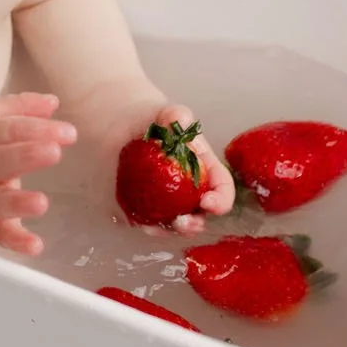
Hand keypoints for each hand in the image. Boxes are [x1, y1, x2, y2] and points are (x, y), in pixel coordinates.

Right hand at [0, 92, 77, 255]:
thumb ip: (21, 108)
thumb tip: (53, 102)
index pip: (12, 129)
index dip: (40, 129)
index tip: (69, 132)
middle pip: (4, 161)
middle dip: (28, 156)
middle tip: (54, 152)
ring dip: (20, 203)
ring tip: (41, 202)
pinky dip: (15, 241)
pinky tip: (35, 245)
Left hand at [140, 101, 236, 235]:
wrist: (123, 127)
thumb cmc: (154, 121)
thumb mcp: (167, 115)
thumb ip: (176, 116)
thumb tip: (179, 119)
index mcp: (207, 171)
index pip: (223, 190)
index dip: (221, 200)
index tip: (208, 202)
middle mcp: (191, 193)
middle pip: (200, 216)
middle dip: (194, 225)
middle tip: (182, 221)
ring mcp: (168, 204)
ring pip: (173, 226)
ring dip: (167, 231)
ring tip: (154, 225)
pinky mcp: (143, 208)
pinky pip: (146, 222)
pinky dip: (143, 225)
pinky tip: (136, 220)